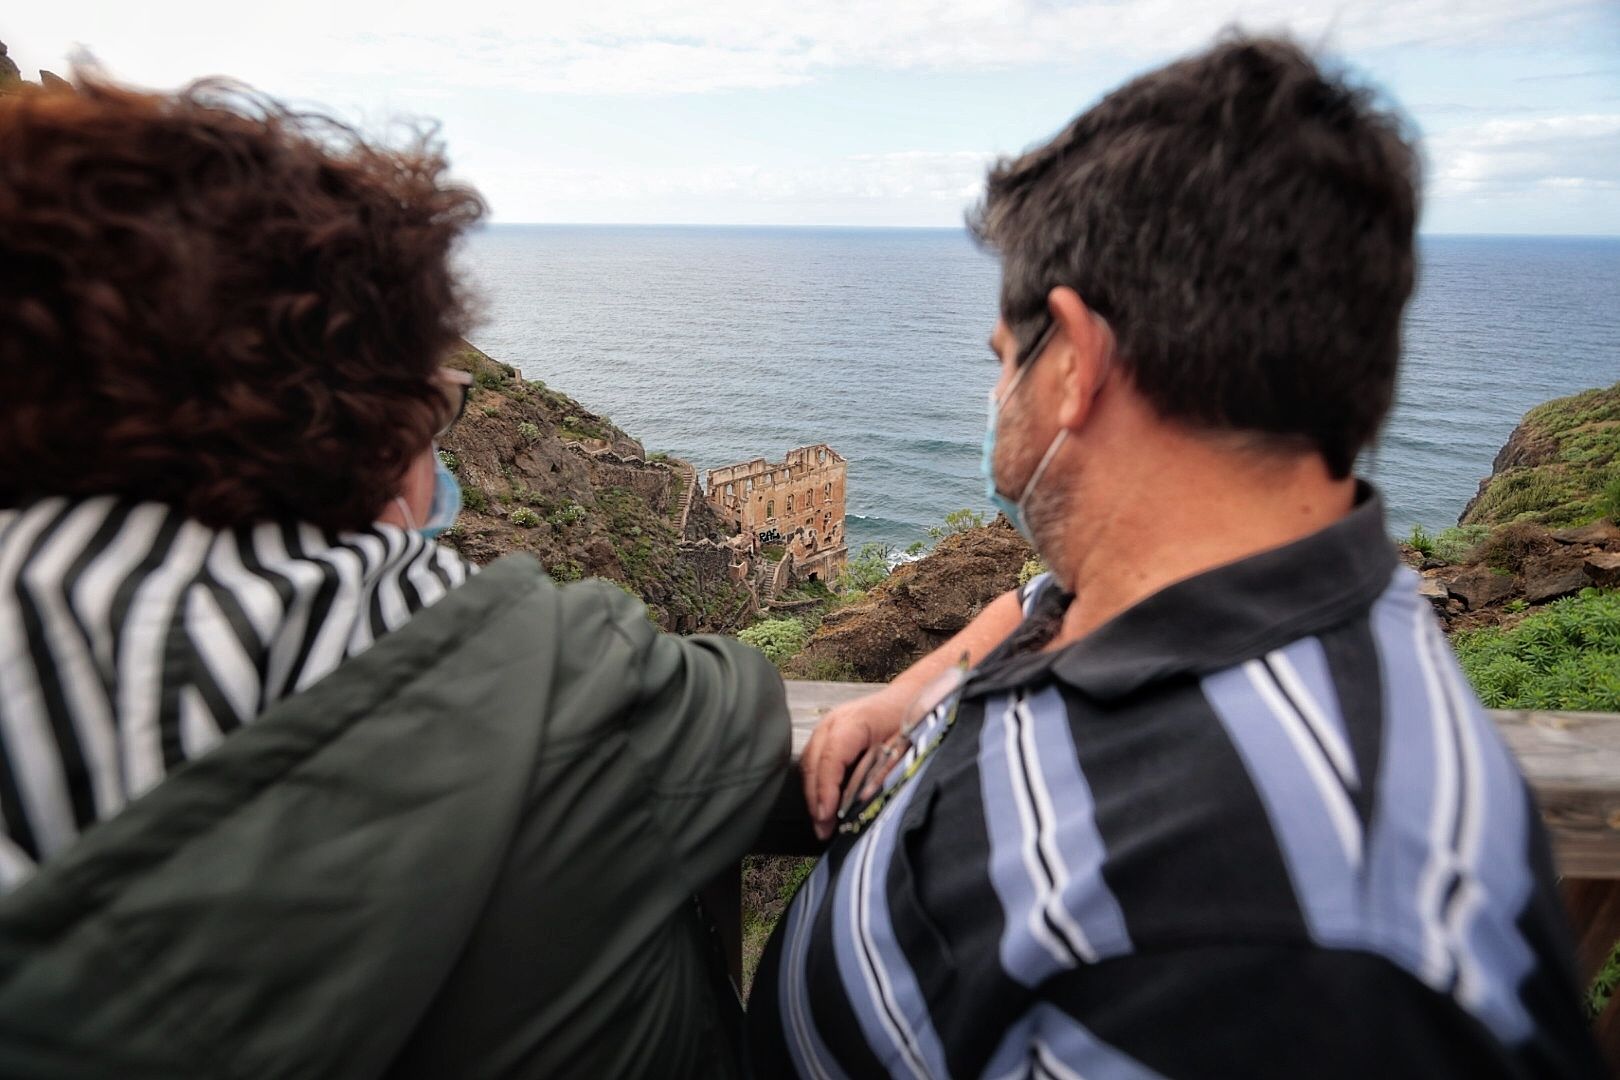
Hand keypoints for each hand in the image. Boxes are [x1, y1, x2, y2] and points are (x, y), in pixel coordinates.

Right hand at [802, 687, 908, 840]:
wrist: (911, 696)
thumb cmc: (912, 719)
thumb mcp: (906, 747)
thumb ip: (884, 772)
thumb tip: (864, 801)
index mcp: (855, 722)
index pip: (831, 758)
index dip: (826, 789)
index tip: (826, 817)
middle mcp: (834, 722)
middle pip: (814, 763)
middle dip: (816, 800)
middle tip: (823, 831)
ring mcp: (827, 726)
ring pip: (809, 764)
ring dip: (813, 795)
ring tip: (822, 825)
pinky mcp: (827, 735)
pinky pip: (814, 761)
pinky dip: (817, 785)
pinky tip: (824, 806)